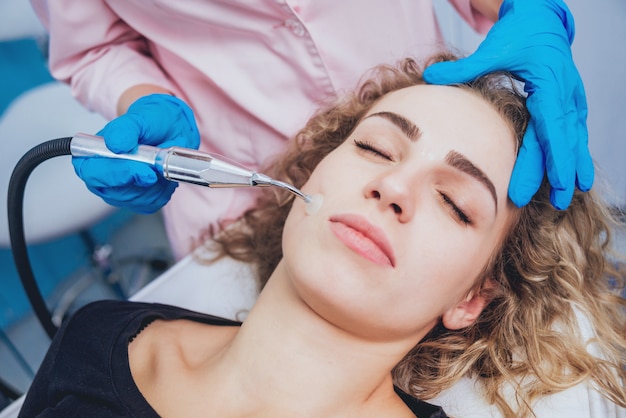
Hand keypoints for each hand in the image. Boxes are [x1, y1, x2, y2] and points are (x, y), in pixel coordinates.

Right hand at [73, 94, 200, 212]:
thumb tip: (114, 144)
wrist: (169, 130)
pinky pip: (152, 203)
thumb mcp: (140, 118)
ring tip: (159, 162)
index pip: (92, 174)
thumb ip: (125, 129)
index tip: (142, 170)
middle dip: (140, 182)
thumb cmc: (149, 122)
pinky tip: (163, 173)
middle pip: (116, 193)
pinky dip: (163, 189)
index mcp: (91, 156)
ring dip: (155, 184)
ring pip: (137, 200)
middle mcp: (102, 178)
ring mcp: (120, 193)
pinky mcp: (139, 202)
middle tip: (156, 168)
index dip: (116, 174)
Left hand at [423, 0, 592, 208]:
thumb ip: (464, 67)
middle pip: (563, 140)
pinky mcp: (572, 101)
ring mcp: (573, 98)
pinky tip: (576, 175)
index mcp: (550, 85)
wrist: (543, 19)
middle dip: (562, 173)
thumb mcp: (493, 49)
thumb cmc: (520, 33)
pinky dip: (576, 154)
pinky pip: (575, 132)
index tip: (549, 183)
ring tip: (568, 197)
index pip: (551, 129)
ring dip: (574, 168)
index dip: (550, 158)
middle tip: (557, 202)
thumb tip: (430, 77)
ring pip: (575, 138)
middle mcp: (566, 94)